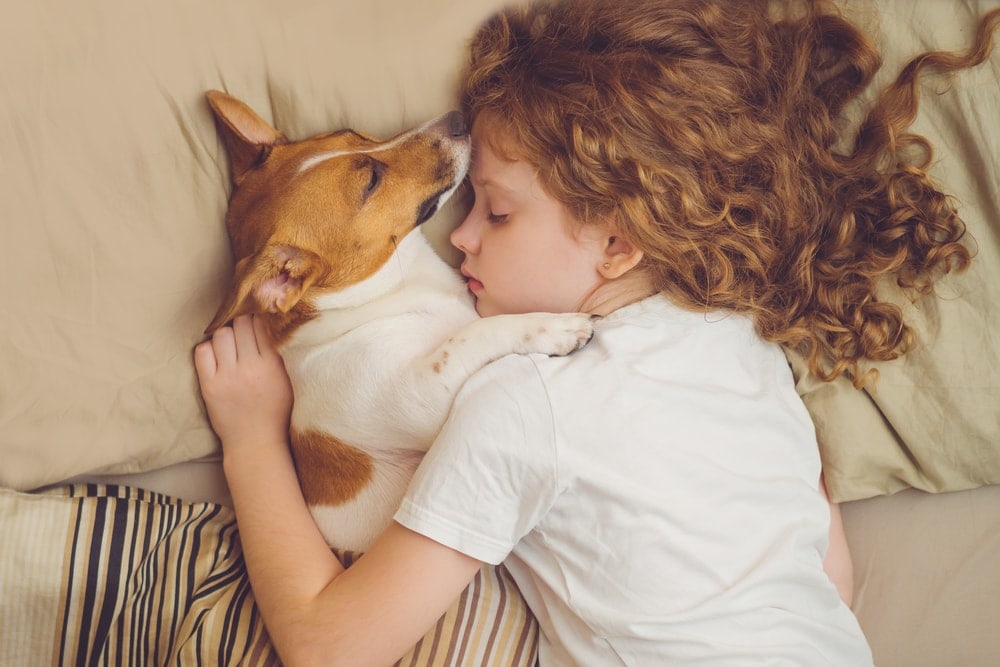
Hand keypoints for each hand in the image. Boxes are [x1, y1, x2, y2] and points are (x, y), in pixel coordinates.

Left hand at [194, 314, 292, 452]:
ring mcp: (227, 377)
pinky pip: (202, 352)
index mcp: (272, 366)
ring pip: (221, 335)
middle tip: (242, 332)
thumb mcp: (286, 382)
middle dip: (241, 323)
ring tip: (229, 343)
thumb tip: (267, 326)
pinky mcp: (209, 386)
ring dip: (225, 334)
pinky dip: (208, 348)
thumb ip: (278, 355)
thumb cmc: (274, 412)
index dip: (258, 320)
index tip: (256, 322)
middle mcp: (249, 368)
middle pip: (240, 325)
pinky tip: (216, 355)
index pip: (261, 326)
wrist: (255, 442)